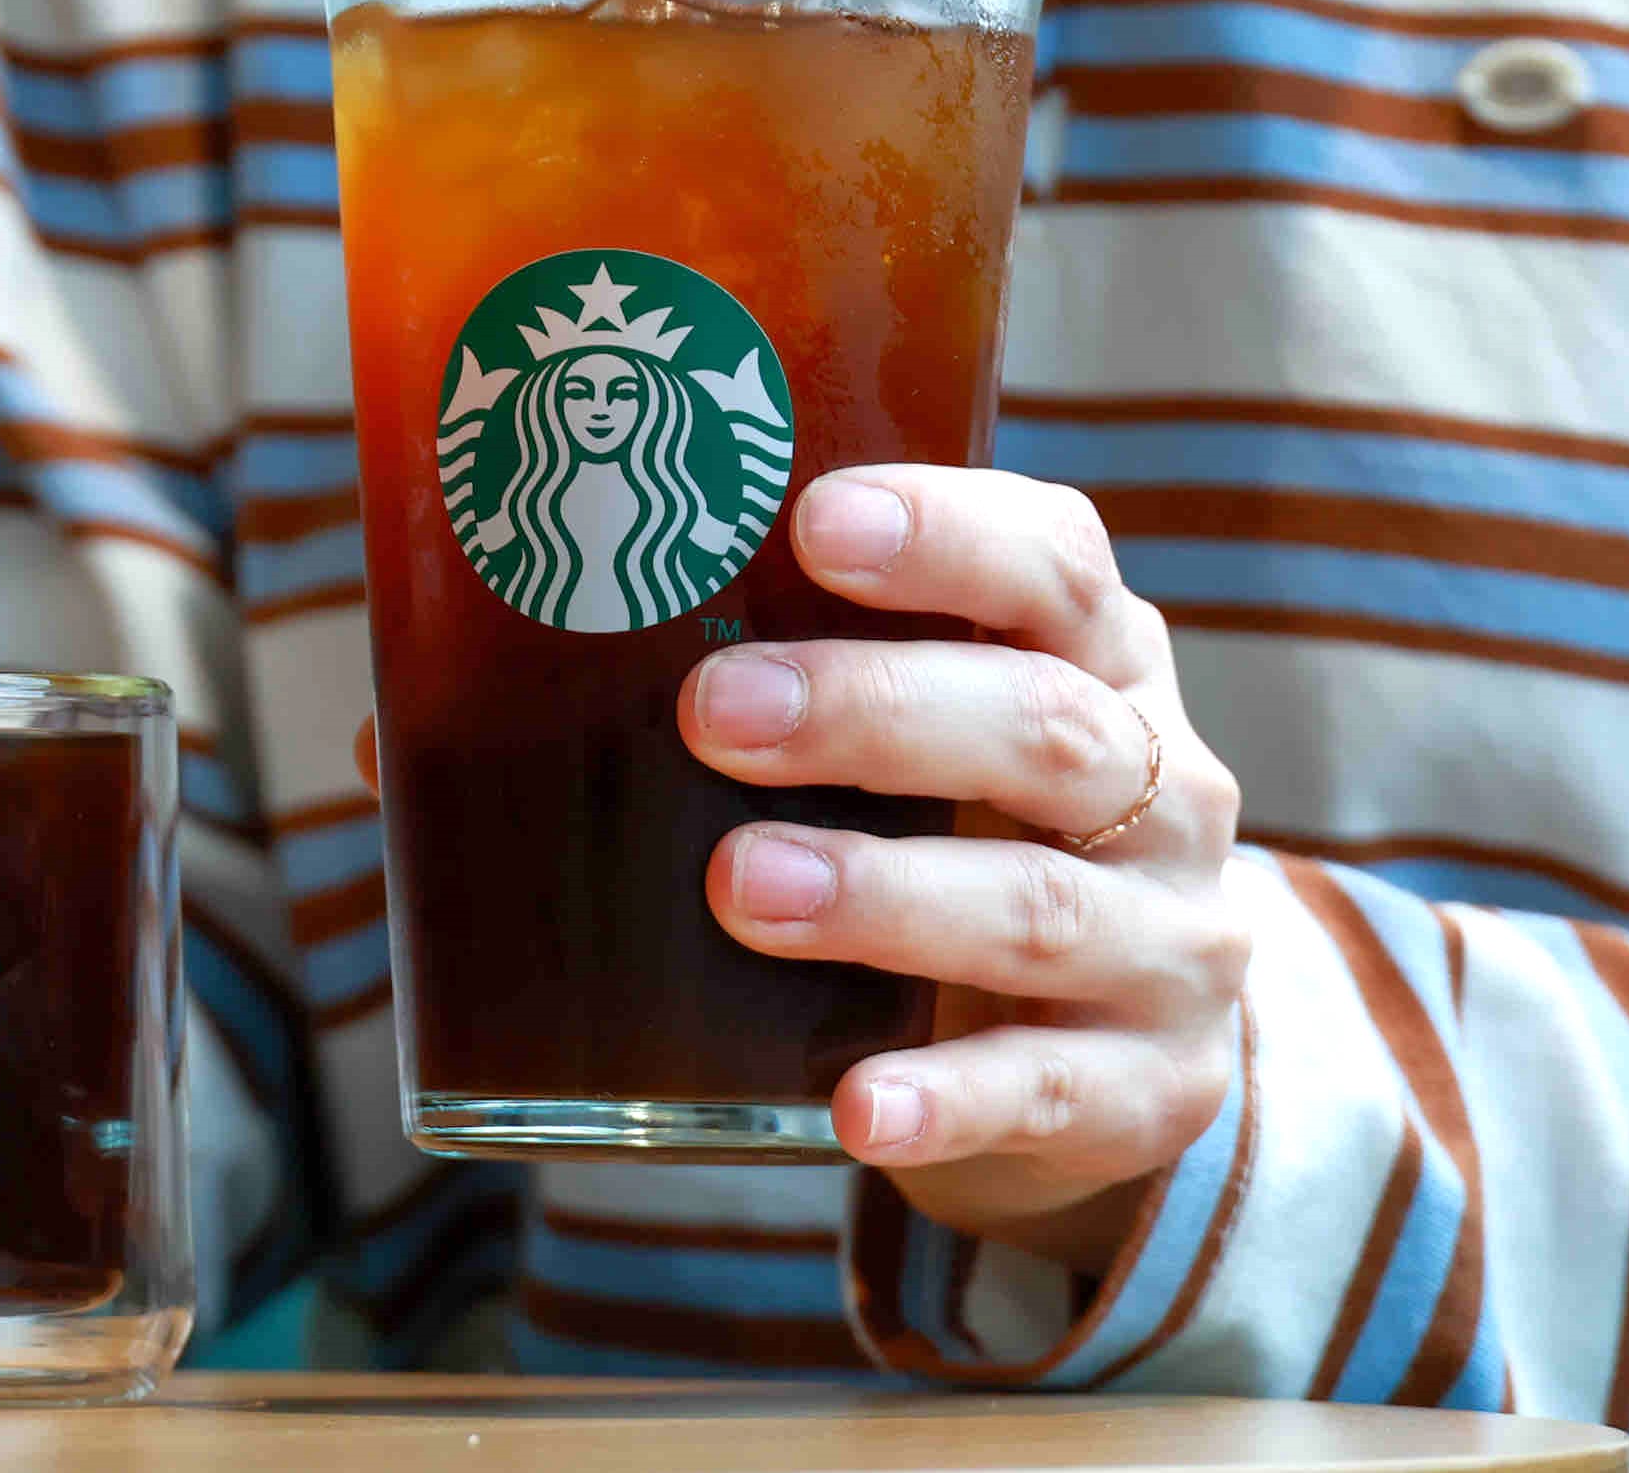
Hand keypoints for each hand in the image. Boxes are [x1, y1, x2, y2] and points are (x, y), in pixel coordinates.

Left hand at [679, 470, 1245, 1272]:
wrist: (1106, 1053)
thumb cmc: (959, 841)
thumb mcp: (917, 744)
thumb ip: (769, 679)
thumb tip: (459, 680)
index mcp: (1101, 661)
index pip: (1055, 561)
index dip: (948, 531)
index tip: (815, 522)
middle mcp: (1163, 789)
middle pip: (1043, 721)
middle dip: (872, 711)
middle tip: (714, 713)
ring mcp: (1169, 947)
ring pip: (1039, 906)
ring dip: (884, 895)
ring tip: (741, 886)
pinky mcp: (1155, 1090)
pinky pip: (1052, 1091)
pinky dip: (951, 1098)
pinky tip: (857, 1106)